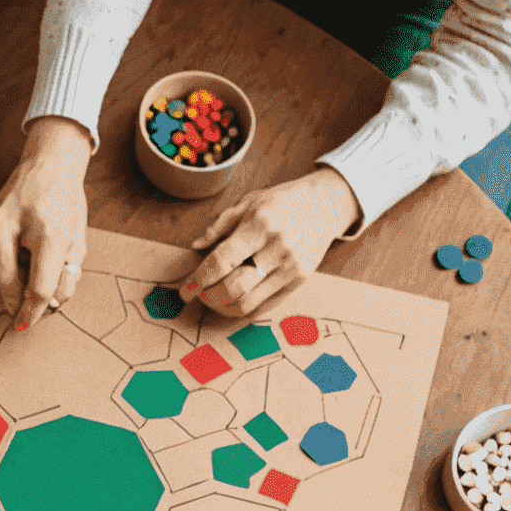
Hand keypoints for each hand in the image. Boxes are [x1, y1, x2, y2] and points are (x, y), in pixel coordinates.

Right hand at [0, 116, 89, 334]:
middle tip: (25, 309)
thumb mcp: (77, 239)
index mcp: (48, 231)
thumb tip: (49, 307)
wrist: (47, 164)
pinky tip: (14, 255)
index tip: (26, 326)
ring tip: (28, 265)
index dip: (33, 312)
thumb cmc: (65, 203)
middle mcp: (14, 227)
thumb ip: (66, 276)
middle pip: (9, 284)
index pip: (38, 286)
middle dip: (17, 301)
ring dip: (11, 281)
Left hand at [179, 167, 359, 315]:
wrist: (326, 204)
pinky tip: (231, 302)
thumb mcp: (249, 202)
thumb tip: (196, 246)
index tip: (184, 290)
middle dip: (208, 296)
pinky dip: (242, 309)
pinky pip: (264, 306)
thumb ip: (220, 225)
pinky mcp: (299, 280)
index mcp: (261, 225)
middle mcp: (278, 248)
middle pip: (234, 287)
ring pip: (248, 302)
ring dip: (223, 306)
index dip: (198, 279)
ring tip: (213, 298)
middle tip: (199, 293)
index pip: (222, 261)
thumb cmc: (283, 202)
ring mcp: (291, 267)